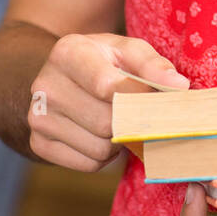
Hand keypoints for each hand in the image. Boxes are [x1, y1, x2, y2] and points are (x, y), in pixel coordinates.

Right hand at [28, 33, 189, 171]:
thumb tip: (179, 86)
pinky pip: (88, 164)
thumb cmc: (103, 62)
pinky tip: (100, 135)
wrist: (59, 78)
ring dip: (118, 141)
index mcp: (68, 52)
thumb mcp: (128, 50)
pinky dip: (103, 157)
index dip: (139, 98)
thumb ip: (154, 64)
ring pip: (99, 148)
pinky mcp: (39, 143)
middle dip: (130, 122)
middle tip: (136, 113)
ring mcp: (37, 117)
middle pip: (106, 122)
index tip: (156, 100)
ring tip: (116, 121)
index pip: (108, 86)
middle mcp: (45, 85)